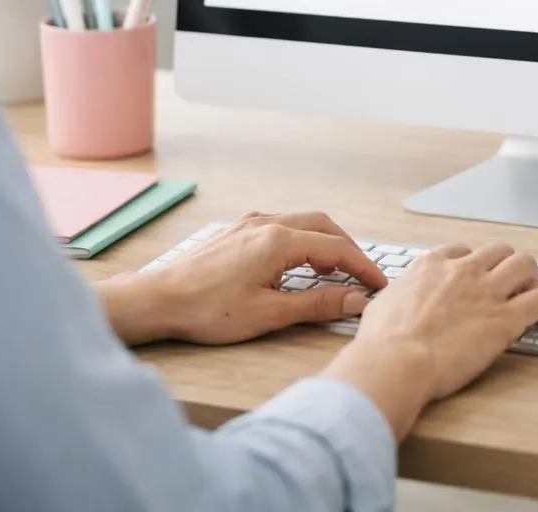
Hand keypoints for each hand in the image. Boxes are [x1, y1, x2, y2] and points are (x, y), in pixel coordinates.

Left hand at [99, 212, 386, 345]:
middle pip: (323, 226)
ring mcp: (249, 224)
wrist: (158, 301)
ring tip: (334, 273)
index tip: (379, 284)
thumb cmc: (206, 310)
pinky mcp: (236, 232)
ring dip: (324, 243)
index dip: (363, 267)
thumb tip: (355, 300)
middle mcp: (266, 224)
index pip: (336, 248)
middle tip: (362, 276)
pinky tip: (297, 264)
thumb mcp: (269, 314)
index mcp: (278, 241)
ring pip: (302, 223)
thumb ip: (317, 304)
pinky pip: (281, 226)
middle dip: (348, 249)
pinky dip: (302, 240)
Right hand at [323, 242, 537, 438]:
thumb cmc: (382, 342)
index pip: (462, 251)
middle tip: (512, 283)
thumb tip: (393, 304)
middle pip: (499, 251)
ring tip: (534, 293)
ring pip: (525, 265)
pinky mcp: (505, 318)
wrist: (396, 361)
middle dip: (507, 265)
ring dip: (533, 277)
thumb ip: (398, 298)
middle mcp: (462, 271)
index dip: (474, 263)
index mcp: (432, 266)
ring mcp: (486, 292)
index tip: (477, 275)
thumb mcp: (383, 305)